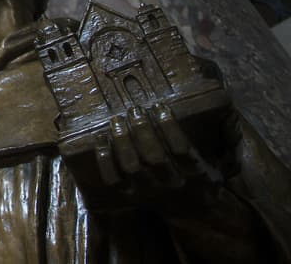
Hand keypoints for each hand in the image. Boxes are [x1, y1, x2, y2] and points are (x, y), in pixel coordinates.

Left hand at [92, 103, 221, 209]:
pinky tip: (101, 139)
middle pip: (154, 157)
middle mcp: (172, 183)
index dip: (169, 127)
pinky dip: (104, 159)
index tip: (160, 106)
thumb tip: (213, 101)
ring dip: (122, 141)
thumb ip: (209, 139)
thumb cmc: (200, 178)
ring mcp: (150, 191)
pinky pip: (113, 179)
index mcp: (196, 174)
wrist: (193, 213)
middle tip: (134, 109)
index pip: (181, 150)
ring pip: (132, 167)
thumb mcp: (212, 161)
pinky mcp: (132, 196)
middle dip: (142, 130)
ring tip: (117, 120)